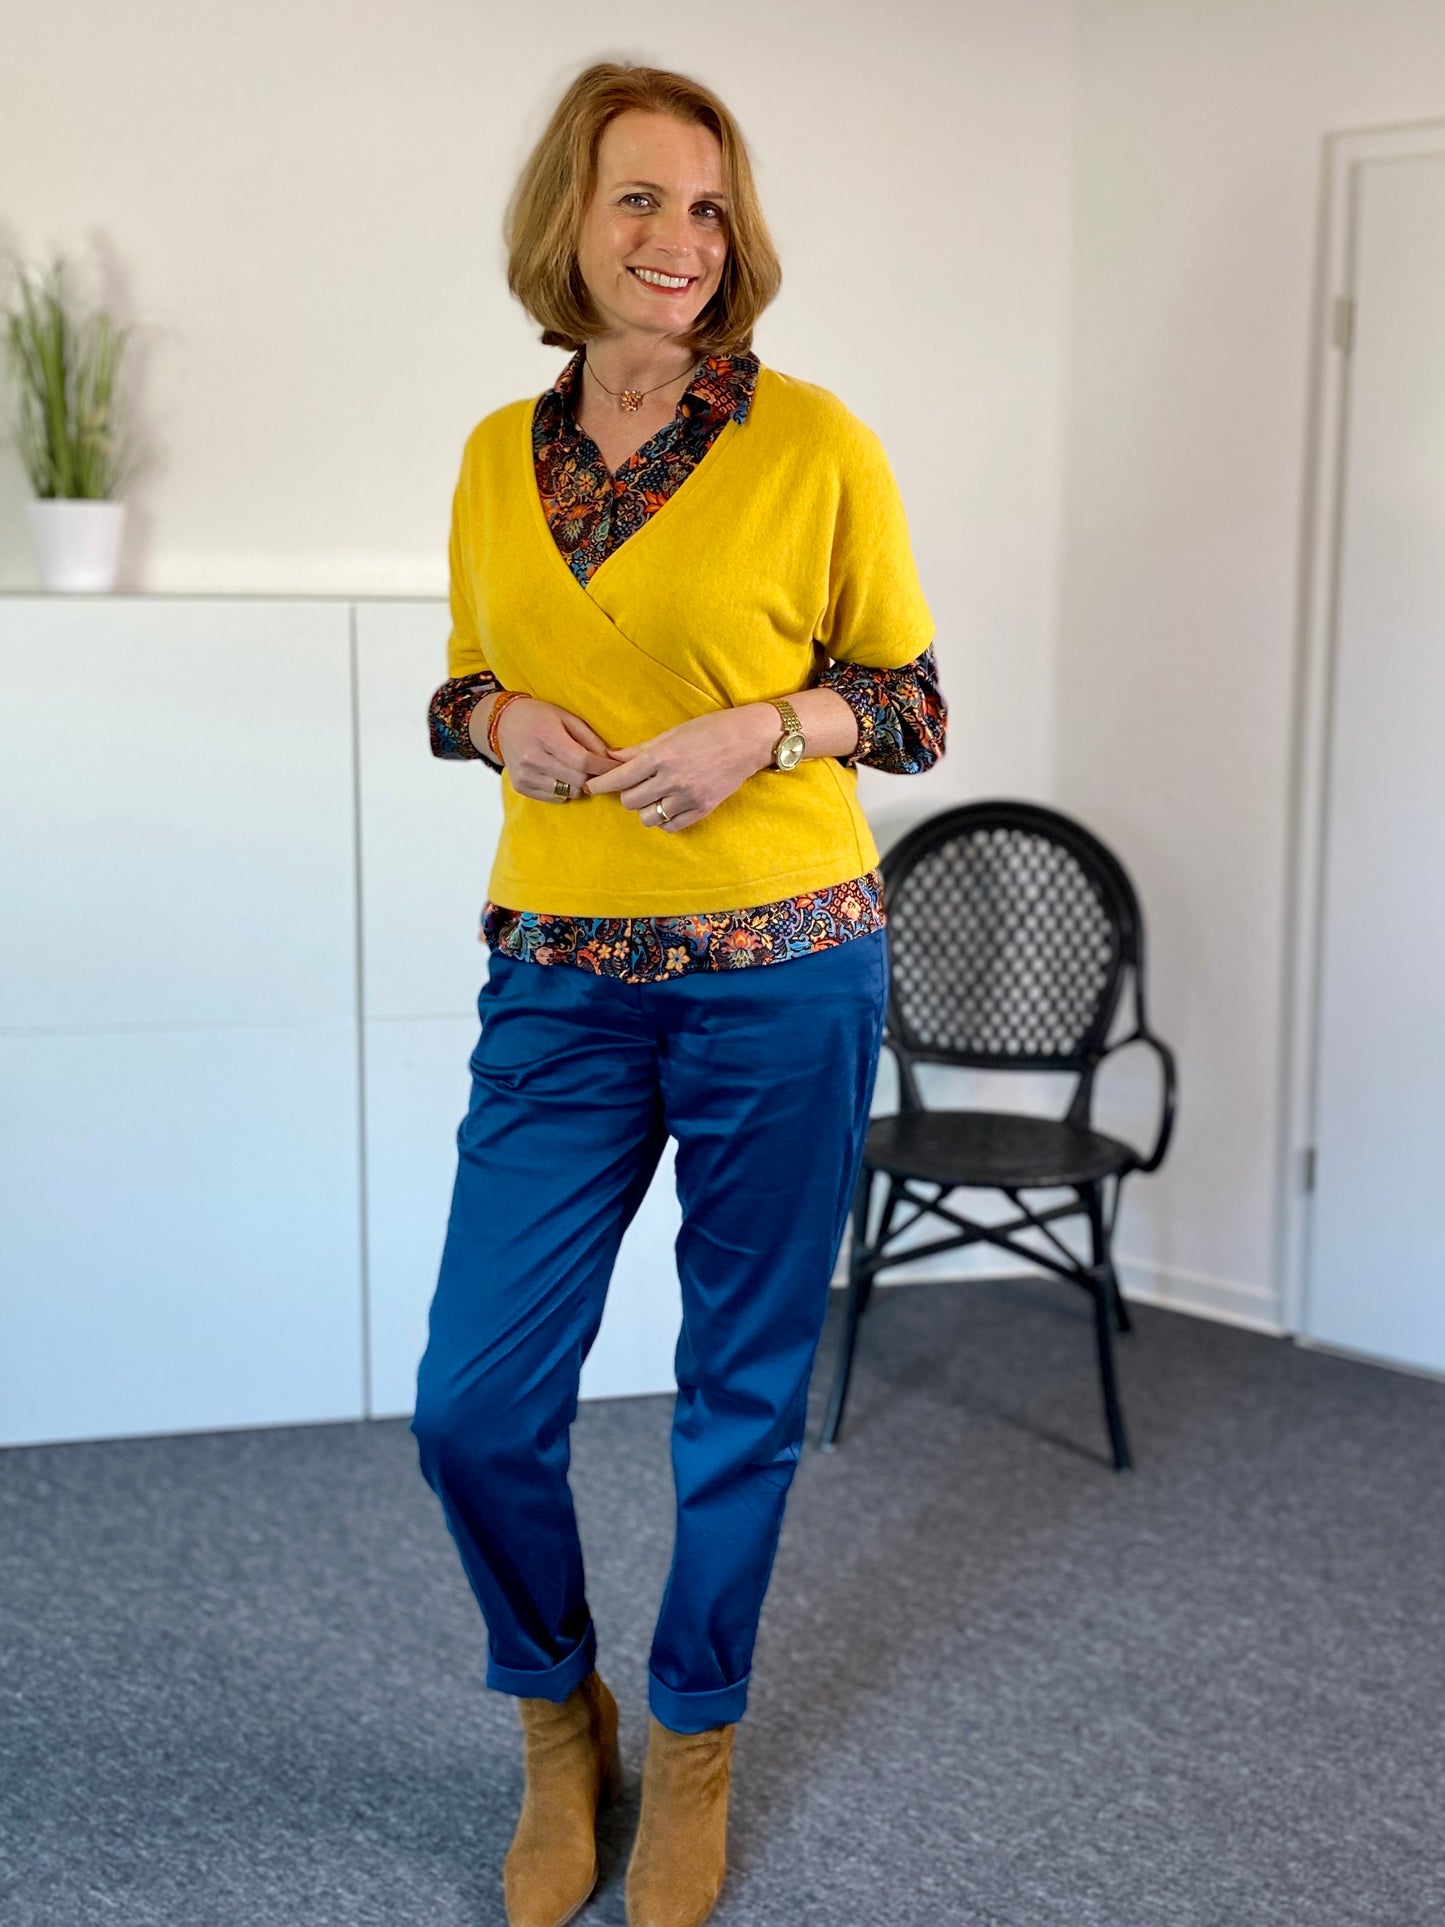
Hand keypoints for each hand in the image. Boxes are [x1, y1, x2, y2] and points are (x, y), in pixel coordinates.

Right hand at [492, 697, 622, 800]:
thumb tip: (610, 761)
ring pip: (568, 792)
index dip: (604, 767)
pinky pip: (554, 797)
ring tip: (577, 771)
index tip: (617, 768)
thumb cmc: (539, 717)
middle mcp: (533, 758)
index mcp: (546, 736)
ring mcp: (525, 775)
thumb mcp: (567, 718)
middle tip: (598, 769)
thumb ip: (590, 739)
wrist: (503, 723)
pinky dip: (564, 790)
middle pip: (578, 779)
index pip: (583, 760)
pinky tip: (560, 775)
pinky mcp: (521, 786)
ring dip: (579, 784)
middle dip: (593, 776)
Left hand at [580, 706, 777, 832]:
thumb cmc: (709, 729)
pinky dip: (664, 820)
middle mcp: (673, 779)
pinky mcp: (702, 809)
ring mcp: (688, 797)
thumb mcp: (671, 734)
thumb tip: (612, 757)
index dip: (601, 784)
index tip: (590, 786)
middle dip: (626, 794)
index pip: (620, 778)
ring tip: (652, 796)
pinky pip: (671, 826)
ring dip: (645, 808)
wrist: (748, 740)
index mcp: (662, 757)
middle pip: (630, 801)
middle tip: (633, 785)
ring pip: (648, 817)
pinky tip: (667, 807)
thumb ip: (640, 749)